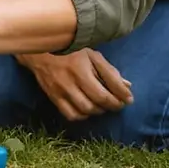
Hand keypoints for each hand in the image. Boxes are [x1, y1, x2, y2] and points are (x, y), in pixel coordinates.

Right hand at [18, 49, 132, 120]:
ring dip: (99, 110)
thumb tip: (127, 87)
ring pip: (85, 110)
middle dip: (112, 105)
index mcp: (81, 68)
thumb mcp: (92, 55)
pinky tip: (87, 109)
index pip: (105, 91)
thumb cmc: (70, 52)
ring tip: (103, 105)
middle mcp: (70, 81)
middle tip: (117, 102)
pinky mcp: (53, 98)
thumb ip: (109, 71)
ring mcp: (60, 91)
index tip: (128, 99)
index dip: (121, 98)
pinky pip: (71, 115)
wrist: (40, 54)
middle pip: (97, 102)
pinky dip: (83, 115)